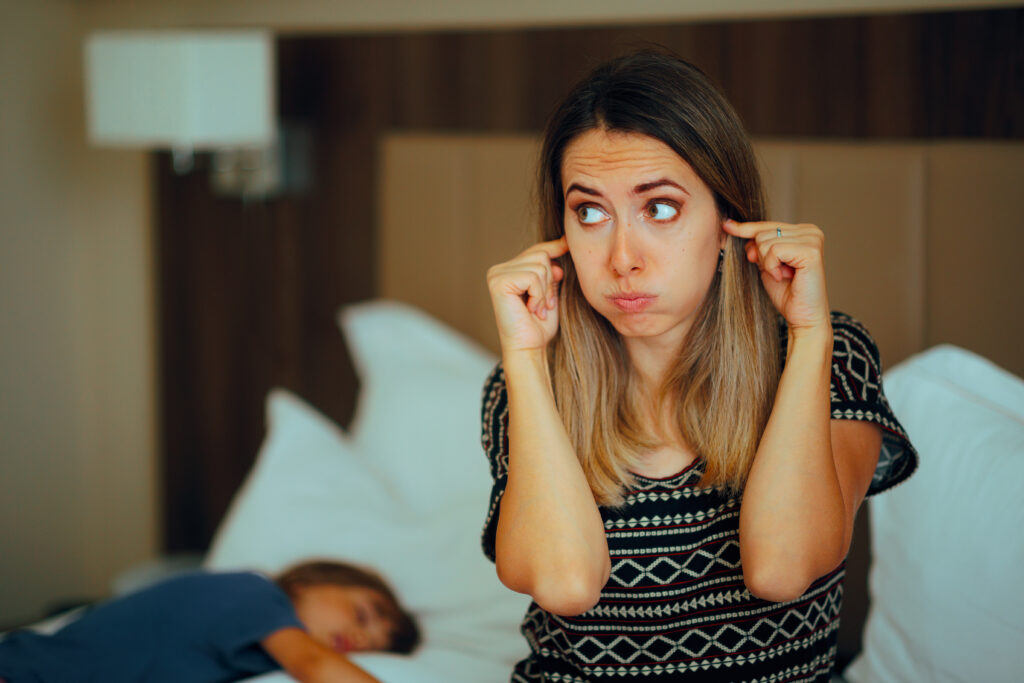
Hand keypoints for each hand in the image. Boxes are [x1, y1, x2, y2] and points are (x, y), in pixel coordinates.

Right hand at [487, 237, 567, 352]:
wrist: (528, 348)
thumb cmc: (539, 326)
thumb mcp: (550, 293)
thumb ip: (553, 272)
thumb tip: (563, 244)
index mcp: (509, 270)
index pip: (536, 251)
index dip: (554, 248)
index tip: (567, 243)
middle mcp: (499, 269)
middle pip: (541, 254)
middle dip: (551, 282)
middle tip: (544, 306)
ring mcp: (497, 274)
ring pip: (540, 265)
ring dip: (545, 291)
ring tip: (537, 309)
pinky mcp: (498, 282)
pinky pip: (532, 277)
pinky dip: (538, 295)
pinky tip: (530, 309)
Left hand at [722, 219, 829, 332]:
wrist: (802, 318)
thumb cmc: (786, 294)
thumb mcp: (765, 265)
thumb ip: (756, 247)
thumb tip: (732, 227)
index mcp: (802, 232)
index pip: (767, 225)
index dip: (745, 228)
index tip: (726, 225)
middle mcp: (811, 231)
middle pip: (763, 232)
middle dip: (761, 256)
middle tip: (777, 273)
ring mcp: (813, 239)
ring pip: (765, 241)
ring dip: (768, 264)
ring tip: (784, 275)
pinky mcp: (811, 251)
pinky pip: (774, 250)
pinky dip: (772, 267)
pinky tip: (785, 276)